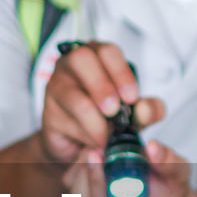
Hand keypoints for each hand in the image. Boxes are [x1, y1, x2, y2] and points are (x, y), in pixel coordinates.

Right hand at [38, 42, 165, 165]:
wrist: (83, 145)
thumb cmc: (108, 119)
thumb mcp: (136, 114)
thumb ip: (148, 110)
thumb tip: (144, 110)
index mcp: (98, 57)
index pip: (107, 51)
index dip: (121, 72)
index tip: (131, 97)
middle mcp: (74, 65)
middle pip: (81, 59)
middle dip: (101, 86)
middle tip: (113, 111)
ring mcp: (57, 86)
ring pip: (70, 92)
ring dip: (91, 115)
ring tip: (105, 134)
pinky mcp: (48, 111)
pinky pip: (64, 119)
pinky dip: (83, 133)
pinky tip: (95, 141)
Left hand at [63, 141, 190, 196]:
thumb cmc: (172, 189)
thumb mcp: (180, 173)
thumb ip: (168, 162)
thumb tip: (152, 147)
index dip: (96, 181)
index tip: (97, 154)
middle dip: (84, 175)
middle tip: (92, 149)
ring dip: (79, 176)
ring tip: (92, 153)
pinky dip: (76, 178)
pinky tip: (89, 163)